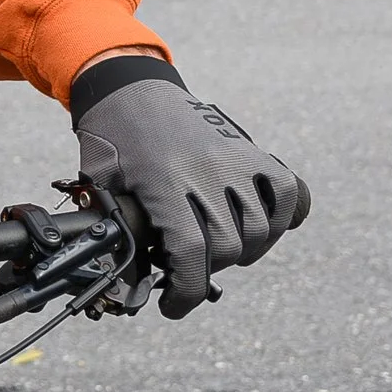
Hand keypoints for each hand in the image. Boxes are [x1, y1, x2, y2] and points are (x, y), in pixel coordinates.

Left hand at [70, 57, 309, 318]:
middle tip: (190, 264)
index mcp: (163, 180)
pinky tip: (267, 224)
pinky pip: (290, 190)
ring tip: (221, 247)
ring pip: (262, 227)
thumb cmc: (109, 139)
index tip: (174, 306)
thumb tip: (130, 287)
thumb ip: (119, 231)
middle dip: (209, 269)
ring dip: (246, 249)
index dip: (186, 291)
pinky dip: (286, 214)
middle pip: (229, 246)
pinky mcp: (250, 148)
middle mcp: (205, 169)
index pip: (191, 252)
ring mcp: (233, 157)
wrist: (128, 85)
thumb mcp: (101, 184)